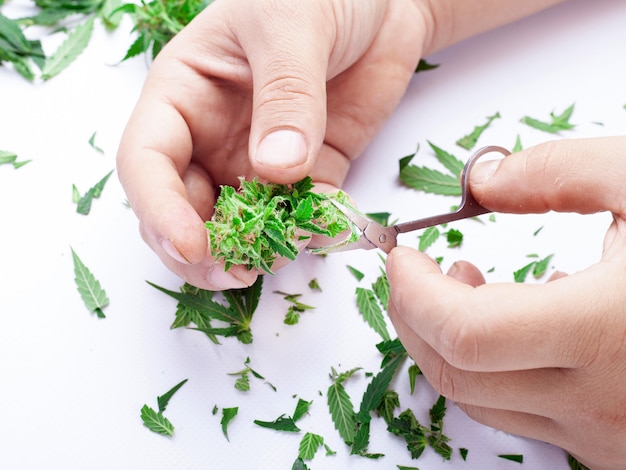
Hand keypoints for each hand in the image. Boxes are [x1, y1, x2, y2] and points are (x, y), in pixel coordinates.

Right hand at [116, 0, 423, 288]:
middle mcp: (213, 135)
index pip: (148, 160)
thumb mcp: (292, 26)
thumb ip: (285, 95)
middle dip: (199, 250)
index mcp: (184, 93)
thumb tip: (276, 168)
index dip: (160, 209)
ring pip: (236, 224)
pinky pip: (299, 215)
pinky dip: (307, 234)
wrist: (384, 1)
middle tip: (233, 273)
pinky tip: (323, 232)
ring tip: (277, 258)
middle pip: (182, 208)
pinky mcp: (309, 172)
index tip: (192, 246)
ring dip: (251, 252)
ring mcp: (259, 159)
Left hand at [386, 136, 625, 468]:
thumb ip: (558, 172)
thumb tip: (483, 181)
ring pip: (482, 402)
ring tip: (463, 285)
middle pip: (456, 376)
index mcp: (609, 335)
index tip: (401, 255)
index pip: (461, 334)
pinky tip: (518, 323)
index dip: (412, 292)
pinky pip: (525, 415)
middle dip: (415, 318)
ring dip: (449, 345)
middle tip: (417, 269)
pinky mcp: (617, 447)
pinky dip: (495, 369)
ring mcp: (610, 438)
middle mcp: (605, 405)